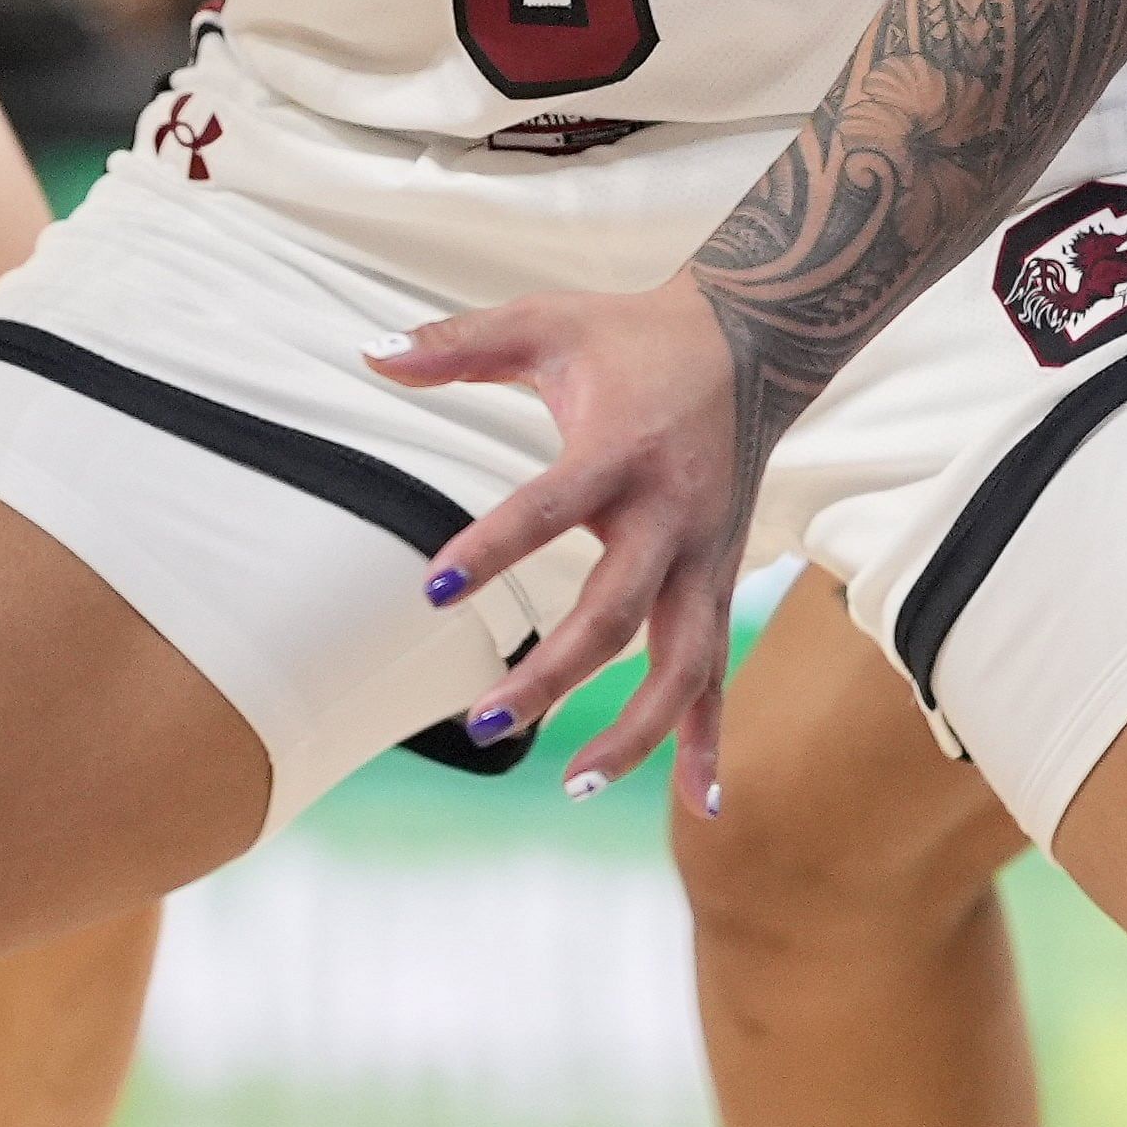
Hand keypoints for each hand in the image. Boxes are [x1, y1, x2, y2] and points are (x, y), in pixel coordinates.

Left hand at [370, 271, 752, 813]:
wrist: (755, 341)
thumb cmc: (633, 335)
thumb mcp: (547, 321)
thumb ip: (459, 341)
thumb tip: (371, 353)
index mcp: (621, 452)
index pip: (549, 509)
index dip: (492, 551)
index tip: (433, 593)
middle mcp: (672, 516)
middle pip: (617, 615)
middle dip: (554, 675)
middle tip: (483, 720)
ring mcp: (707, 557)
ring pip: (683, 665)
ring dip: (636, 732)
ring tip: (572, 783)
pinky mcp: (722, 580)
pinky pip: (721, 673)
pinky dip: (713, 738)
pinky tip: (703, 805)